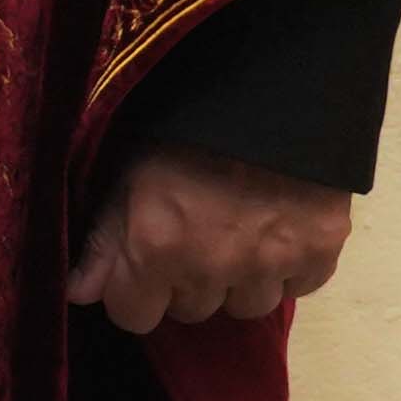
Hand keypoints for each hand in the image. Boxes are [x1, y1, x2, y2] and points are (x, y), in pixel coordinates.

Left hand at [66, 143, 351, 333]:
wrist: (273, 84)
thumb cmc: (184, 121)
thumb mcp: (127, 171)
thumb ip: (104, 240)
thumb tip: (79, 293)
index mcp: (157, 247)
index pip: (133, 316)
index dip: (135, 291)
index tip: (144, 264)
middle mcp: (213, 267)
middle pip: (191, 311)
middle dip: (186, 281)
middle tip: (195, 231)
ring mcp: (271, 265)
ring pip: (246, 306)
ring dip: (239, 279)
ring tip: (238, 230)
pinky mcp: (321, 253)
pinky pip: (298, 286)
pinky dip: (289, 266)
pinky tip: (278, 228)